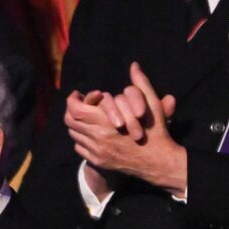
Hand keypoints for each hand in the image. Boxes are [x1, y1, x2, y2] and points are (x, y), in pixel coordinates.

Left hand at [64, 63, 185, 196]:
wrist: (158, 162)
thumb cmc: (155, 132)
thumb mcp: (151, 105)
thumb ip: (141, 84)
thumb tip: (134, 65)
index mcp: (106, 122)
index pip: (75, 110)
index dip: (73, 100)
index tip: (79, 94)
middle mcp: (98, 138)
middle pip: (70, 122)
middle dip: (72, 110)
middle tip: (80, 104)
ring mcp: (97, 152)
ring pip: (74, 135)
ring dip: (78, 124)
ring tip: (86, 117)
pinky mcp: (99, 161)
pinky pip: (80, 149)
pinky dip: (82, 140)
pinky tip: (92, 134)